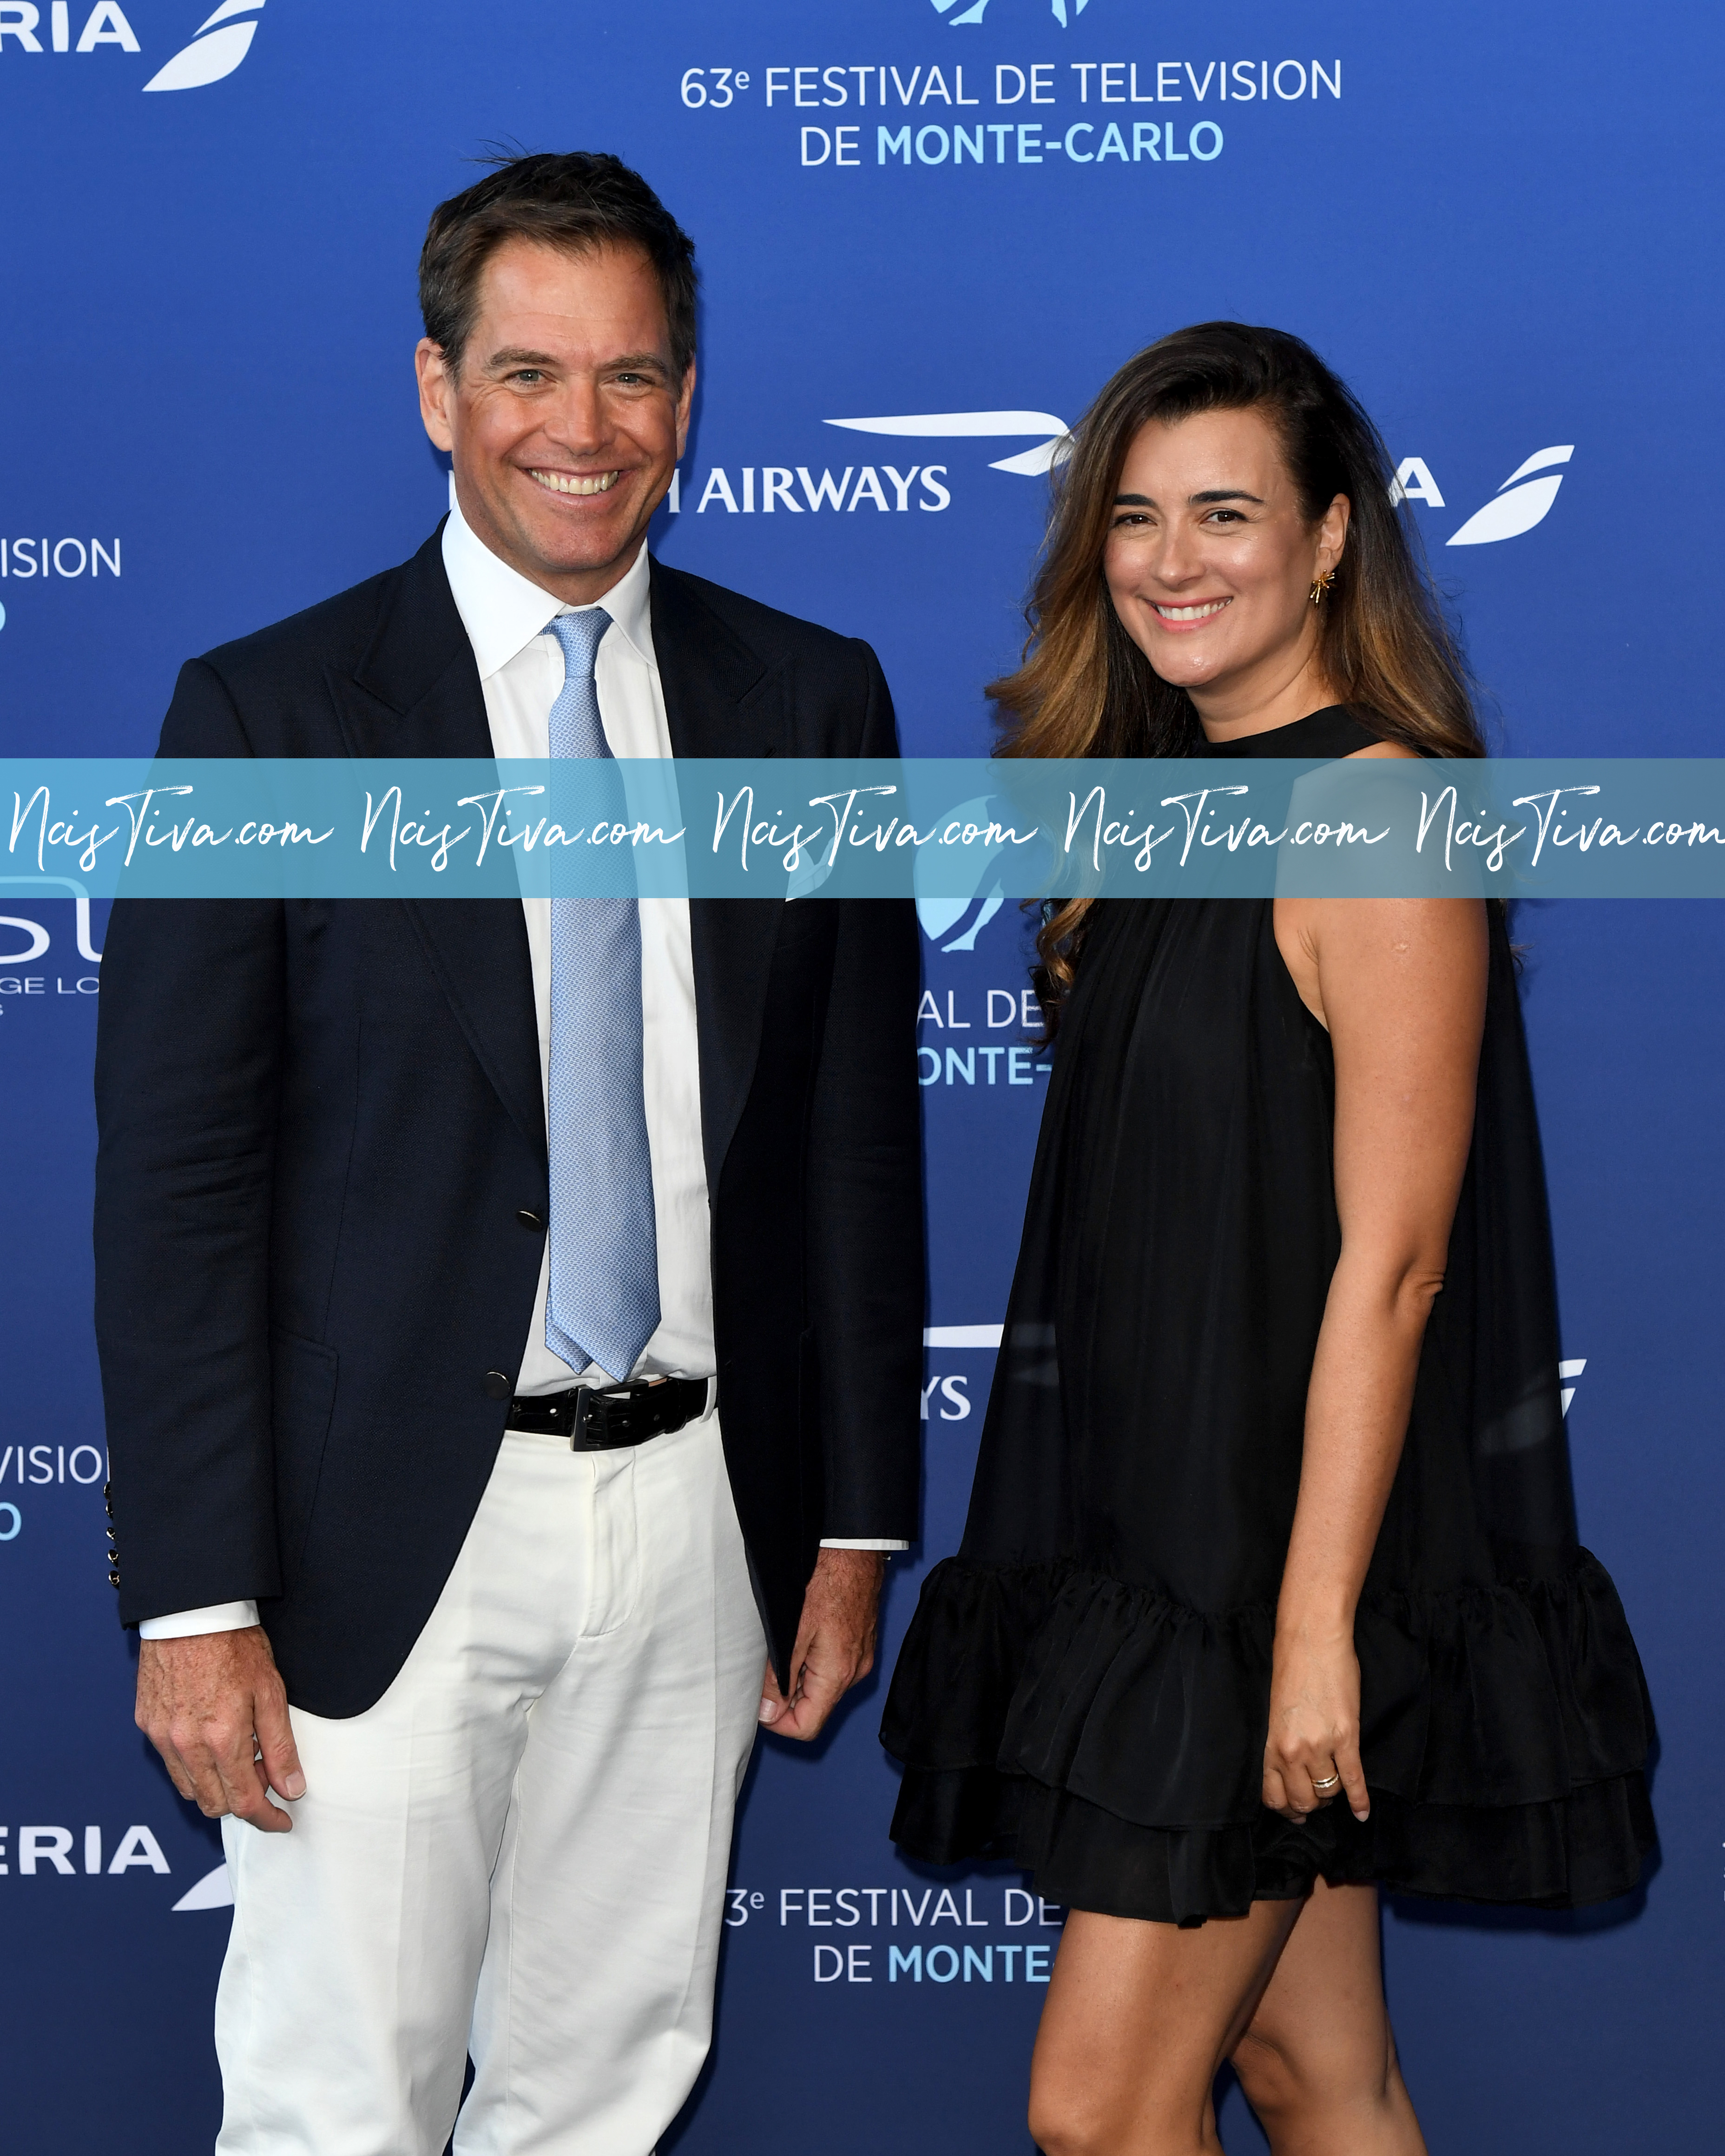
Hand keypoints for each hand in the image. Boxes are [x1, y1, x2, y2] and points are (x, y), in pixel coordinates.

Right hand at [136, 1626, 304, 1832]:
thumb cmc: (235, 1645)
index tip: (282, 1820)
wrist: (192, 1612)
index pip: (244, 1802)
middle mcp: (186, 1745)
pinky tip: (211, 1743)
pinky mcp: (146, 1724)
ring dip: (216, 1787)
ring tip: (240, 1757)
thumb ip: (280, 1746)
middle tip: (265, 1778)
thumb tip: (291, 1787)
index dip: (267, 1818)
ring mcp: (161, 1736)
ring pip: (189, 1788)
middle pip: (214, 1804)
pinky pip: (170, 1763)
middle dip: (243, 1803)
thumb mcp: (271, 1692)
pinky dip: (192, 1766)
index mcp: (221, 1739)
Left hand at [758, 1548, 884, 1741]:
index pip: (807, 1726)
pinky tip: (800, 1636)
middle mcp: (854, 1672)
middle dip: (786, 1697)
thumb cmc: (827, 1581)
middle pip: (815, 1708)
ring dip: (798, 1677)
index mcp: (838, 1675)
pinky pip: (832, 1667)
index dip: (777, 1722)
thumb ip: (779, 1677)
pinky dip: (812, 1662)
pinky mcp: (859, 1643)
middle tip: (765, 1667)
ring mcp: (859, 1657)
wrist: (854, 1549)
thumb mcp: (792, 1631)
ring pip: (822, 1687)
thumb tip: (767, 1711)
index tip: (759, 1704)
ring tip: (783, 1646)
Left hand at [1261, 1616, 1369, 1823]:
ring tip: (1337, 1789)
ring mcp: (1321, 1746)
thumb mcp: (1276, 1711)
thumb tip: (1292, 1767)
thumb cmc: (1291, 1668)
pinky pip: (1354, 1780)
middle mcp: (1293, 1751)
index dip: (1286, 1808)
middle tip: (1318, 1799)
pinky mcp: (1346, 1737)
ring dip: (1333, 1794)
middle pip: (1304, 1799)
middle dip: (1312, 1804)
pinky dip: (1360, 1800)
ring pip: (1329, 1792)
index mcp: (1271, 1744)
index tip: (1294, 1810)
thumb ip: (1281, 1741)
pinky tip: (1362, 1812)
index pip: (1273, 1795)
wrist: (1312, 1639)